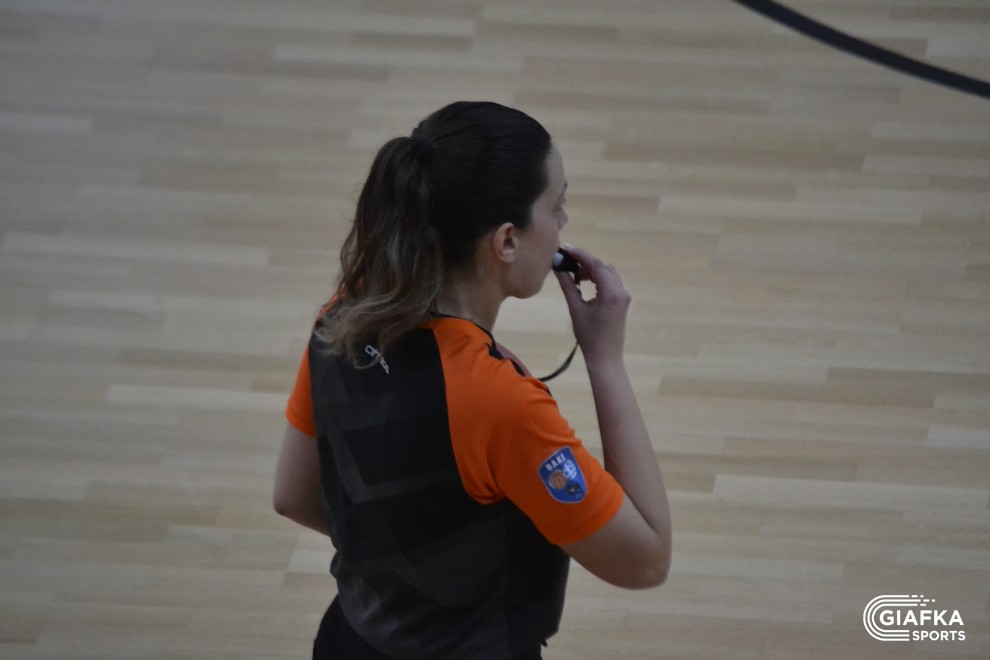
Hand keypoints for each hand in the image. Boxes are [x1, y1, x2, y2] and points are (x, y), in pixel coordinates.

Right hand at [554, 245, 630, 366]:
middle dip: (586, 261)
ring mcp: (624, 296)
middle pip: (604, 267)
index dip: (581, 255)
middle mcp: (621, 291)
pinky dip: (598, 278)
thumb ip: (568, 286)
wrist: (605, 357)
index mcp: (611, 293)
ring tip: (574, 272)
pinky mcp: (622, 301)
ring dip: (592, 269)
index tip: (566, 249)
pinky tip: (584, 281)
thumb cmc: (589, 336)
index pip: (596, 266)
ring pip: (608, 273)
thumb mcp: (576, 310)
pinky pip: (610, 282)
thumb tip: (558, 268)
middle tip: (567, 260)